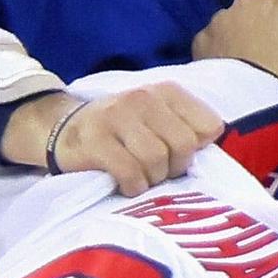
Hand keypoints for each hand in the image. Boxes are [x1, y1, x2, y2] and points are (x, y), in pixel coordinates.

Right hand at [4, 82, 222, 193]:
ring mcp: (117, 116)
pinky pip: (129, 172)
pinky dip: (132, 186)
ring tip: (141, 177)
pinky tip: (126, 184)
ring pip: (157, 159)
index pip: (209, 126)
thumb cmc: (122, 132)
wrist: (63, 129)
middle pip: (183, 145)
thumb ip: (188, 130)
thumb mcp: (158, 120)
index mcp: (167, 92)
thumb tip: (214, 152)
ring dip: (152, 179)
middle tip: (159, 173)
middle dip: (175, 168)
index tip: (178, 156)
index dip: (197, 150)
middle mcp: (143, 97)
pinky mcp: (95, 140)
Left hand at [194, 0, 277, 96]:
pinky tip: (230, 70)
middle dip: (261, 15)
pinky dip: (222, 49)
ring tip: (249, 63)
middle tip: (272, 45)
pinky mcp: (201, 40)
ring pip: (233, 20)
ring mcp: (220, 19)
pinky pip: (215, 39)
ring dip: (241, 33)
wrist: (253, 106)